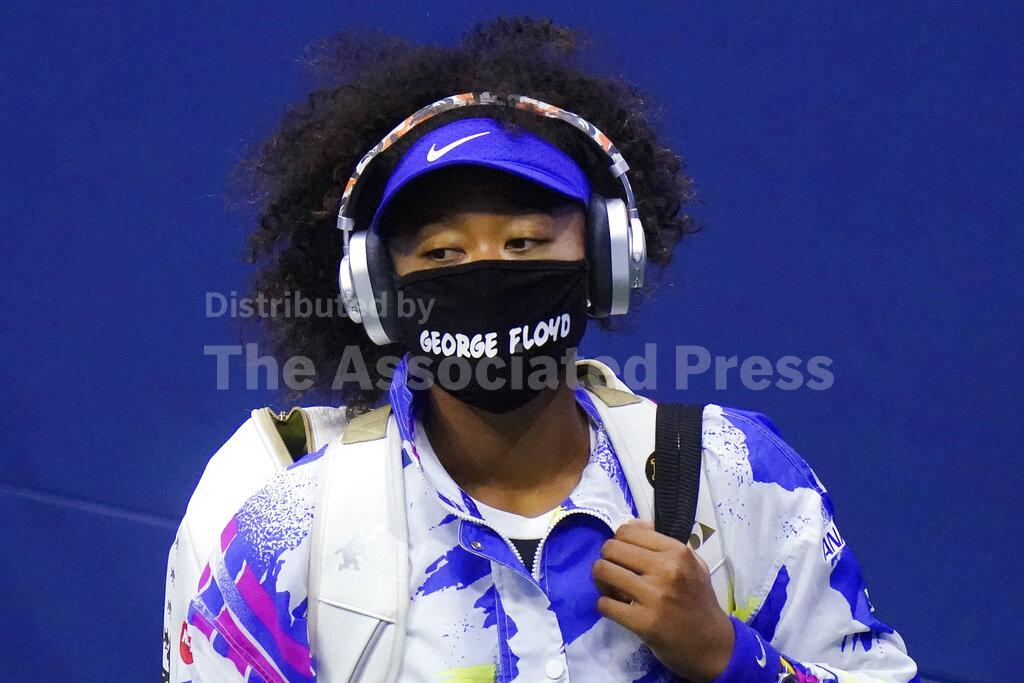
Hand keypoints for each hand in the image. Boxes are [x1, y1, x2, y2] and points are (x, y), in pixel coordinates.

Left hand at [593, 519, 733, 681]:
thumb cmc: (698, 600)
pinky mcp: (643, 622)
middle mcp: (666, 569)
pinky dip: (605, 605)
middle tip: (615, 573)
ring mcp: (654, 596)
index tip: (625, 557)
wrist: (711, 644)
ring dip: (601, 581)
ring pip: (603, 571)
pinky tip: (618, 608)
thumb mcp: (691, 564)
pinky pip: (604, 603)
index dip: (619, 542)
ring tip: (613, 590)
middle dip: (607, 559)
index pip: (627, 531)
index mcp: (677, 551)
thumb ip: (662, 542)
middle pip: (611, 548)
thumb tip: (631, 524)